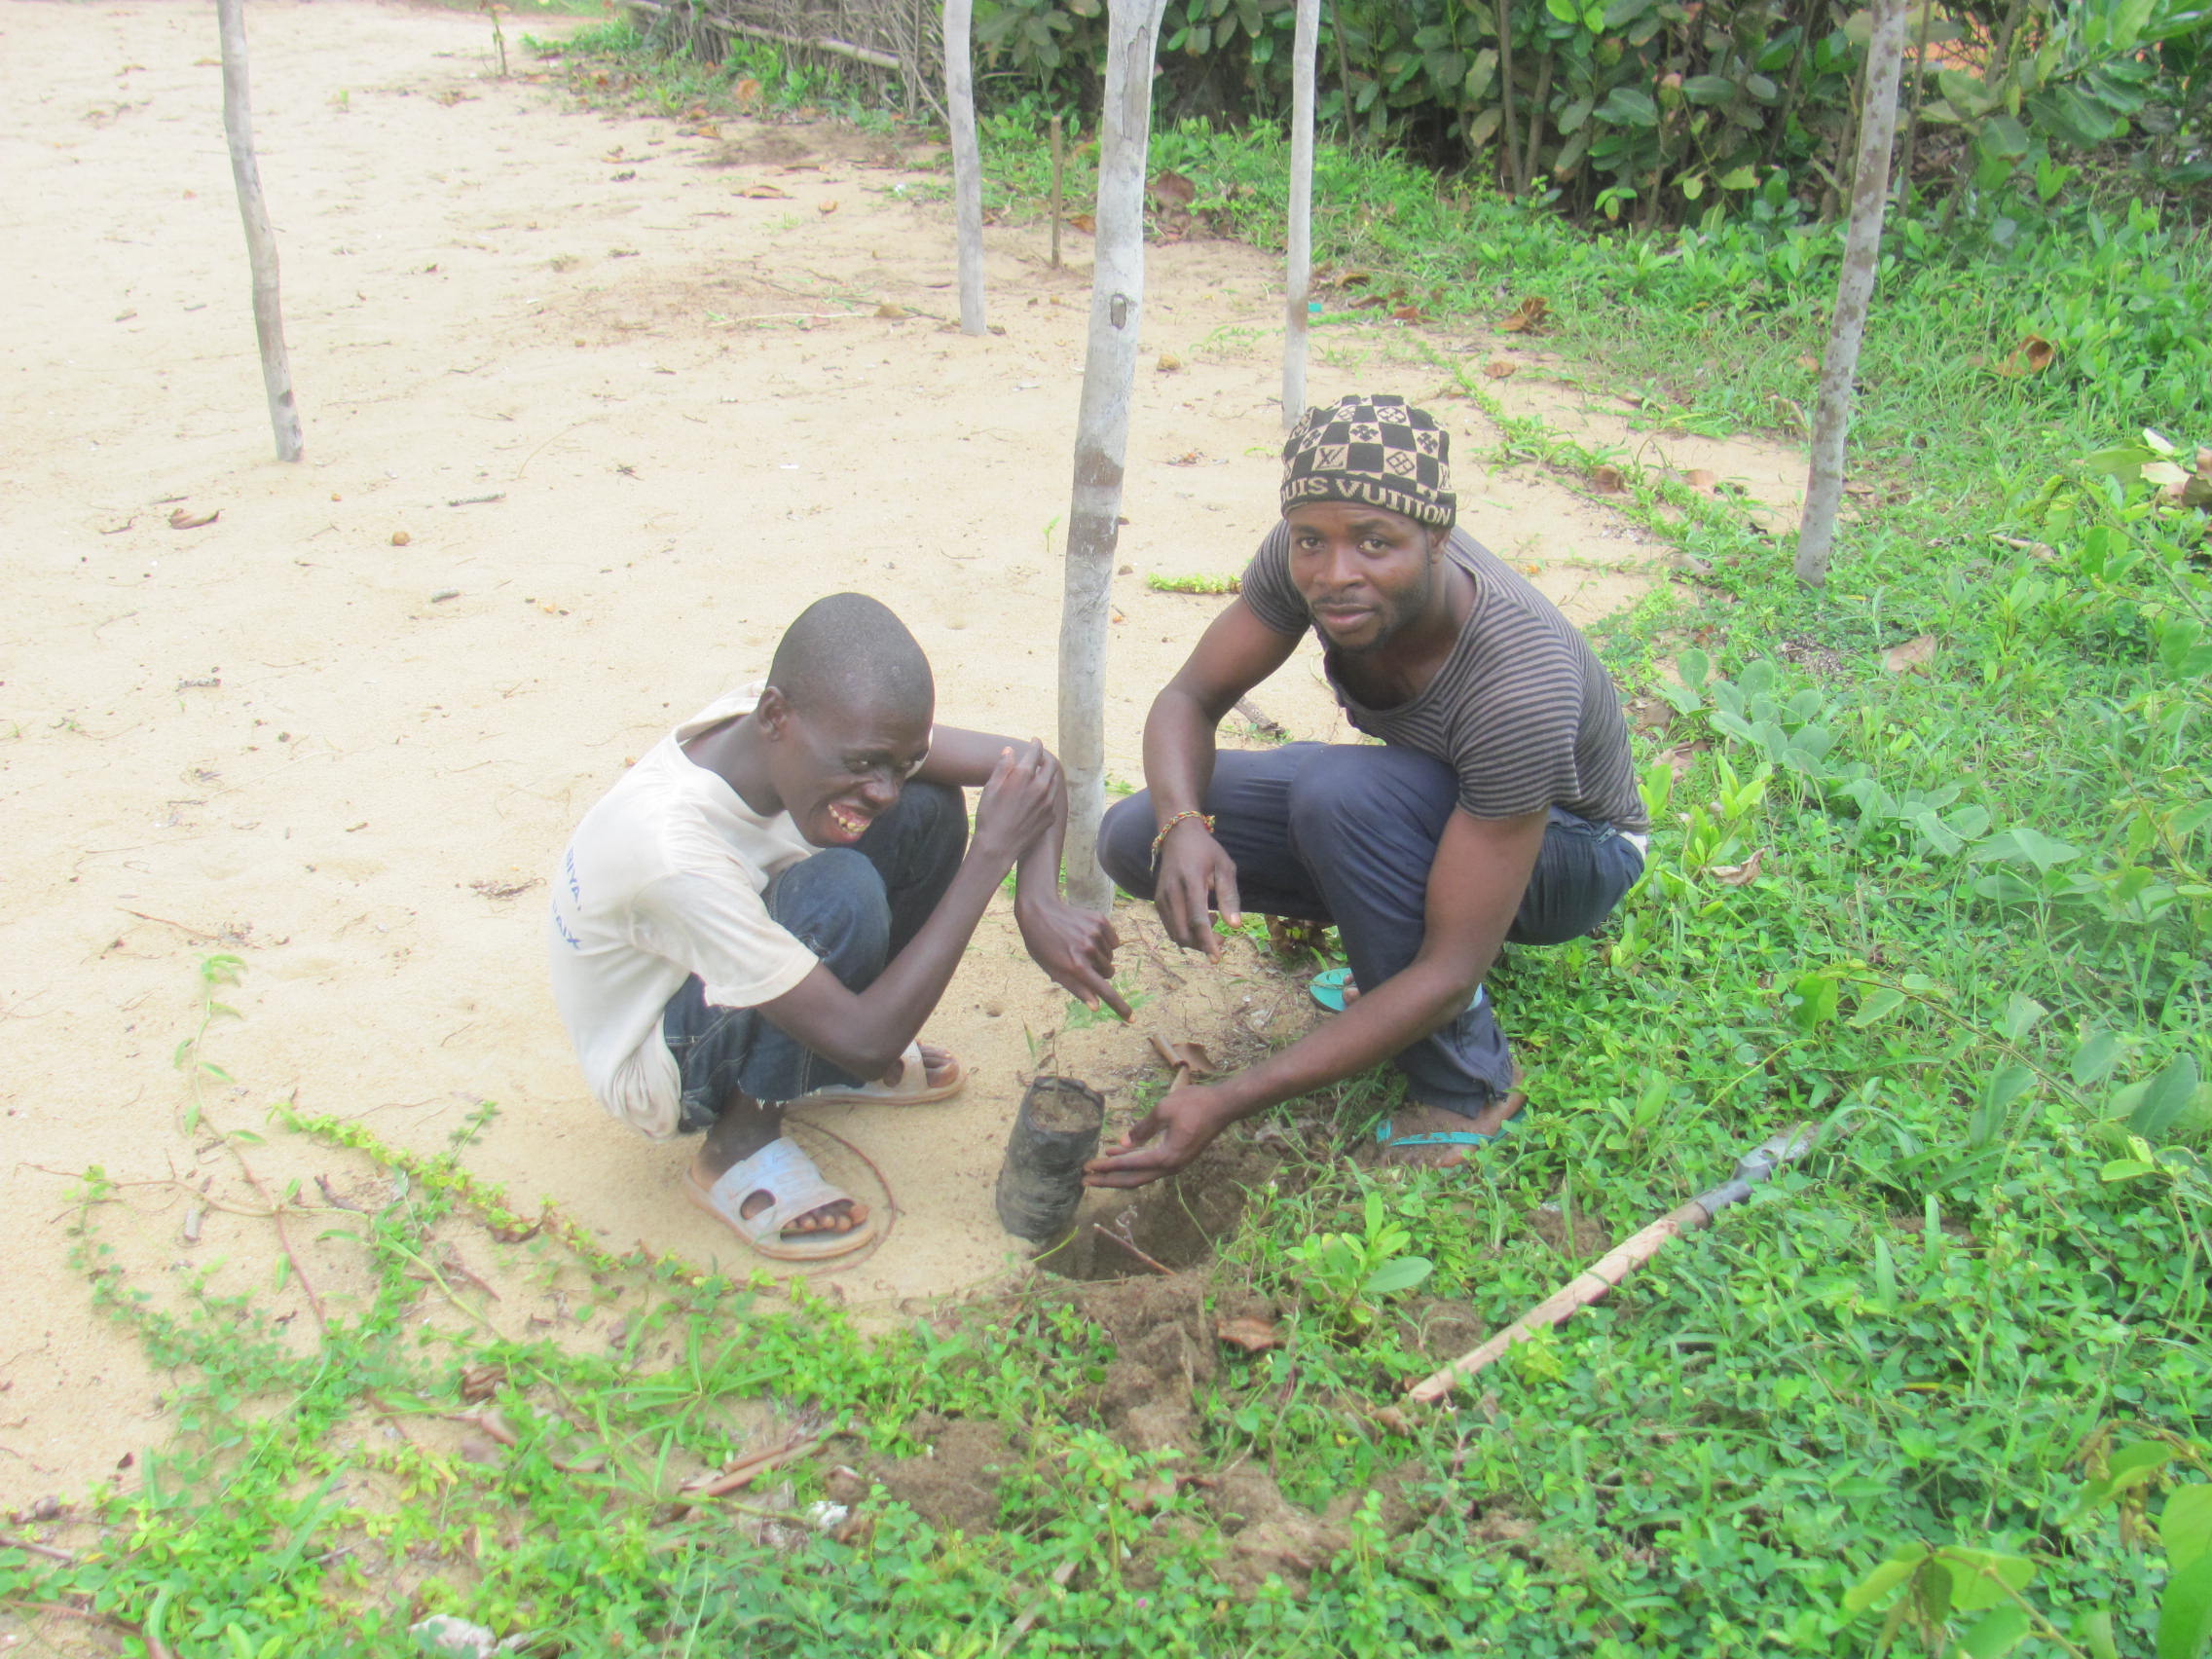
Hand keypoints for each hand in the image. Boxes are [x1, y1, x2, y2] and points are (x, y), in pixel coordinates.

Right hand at [972, 741, 1058, 865]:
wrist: (998, 846)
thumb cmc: (990, 816)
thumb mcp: (991, 788)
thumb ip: (1003, 767)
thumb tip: (1010, 751)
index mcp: (1024, 776)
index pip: (1035, 752)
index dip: (1035, 744)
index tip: (1035, 741)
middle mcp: (1040, 787)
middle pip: (1051, 765)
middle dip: (1046, 757)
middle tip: (1040, 756)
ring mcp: (1048, 803)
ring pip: (1054, 781)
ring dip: (1049, 774)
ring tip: (1042, 772)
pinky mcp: (1050, 816)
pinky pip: (1053, 799)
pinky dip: (1048, 792)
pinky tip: (1041, 794)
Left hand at [1016, 896, 1131, 1019]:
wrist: (1040, 912)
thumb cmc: (1044, 947)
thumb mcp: (1054, 971)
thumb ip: (1077, 989)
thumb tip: (1096, 1007)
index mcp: (1076, 967)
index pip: (1104, 992)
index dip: (1120, 1007)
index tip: (1132, 1020)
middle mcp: (1088, 951)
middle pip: (1109, 972)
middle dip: (1100, 972)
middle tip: (1081, 962)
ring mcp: (1095, 934)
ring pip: (1110, 956)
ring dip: (1100, 956)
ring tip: (1080, 946)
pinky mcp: (1100, 921)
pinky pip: (1114, 941)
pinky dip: (1105, 942)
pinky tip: (1088, 936)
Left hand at [1084, 1077, 1233, 1188]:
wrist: (1223, 1106)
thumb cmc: (1195, 1104)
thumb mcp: (1163, 1110)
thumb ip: (1142, 1128)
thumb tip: (1123, 1142)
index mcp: (1166, 1157)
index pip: (1128, 1165)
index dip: (1106, 1166)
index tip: (1087, 1167)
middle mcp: (1170, 1167)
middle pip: (1133, 1179)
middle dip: (1108, 1180)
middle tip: (1085, 1181)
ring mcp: (1175, 1164)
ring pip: (1141, 1174)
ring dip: (1119, 1173)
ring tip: (1096, 1170)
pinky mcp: (1177, 1157)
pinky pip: (1150, 1165)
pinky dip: (1132, 1162)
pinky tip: (1118, 1152)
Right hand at [1152, 819, 1240, 959]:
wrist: (1177, 835)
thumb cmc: (1206, 850)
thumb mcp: (1225, 867)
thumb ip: (1229, 896)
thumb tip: (1234, 926)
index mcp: (1190, 881)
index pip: (1197, 920)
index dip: (1207, 942)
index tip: (1217, 958)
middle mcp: (1171, 892)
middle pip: (1183, 932)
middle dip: (1202, 944)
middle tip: (1221, 940)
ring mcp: (1161, 898)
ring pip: (1175, 933)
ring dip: (1194, 940)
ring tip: (1212, 926)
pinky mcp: (1157, 901)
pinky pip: (1170, 927)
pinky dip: (1185, 932)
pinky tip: (1199, 919)